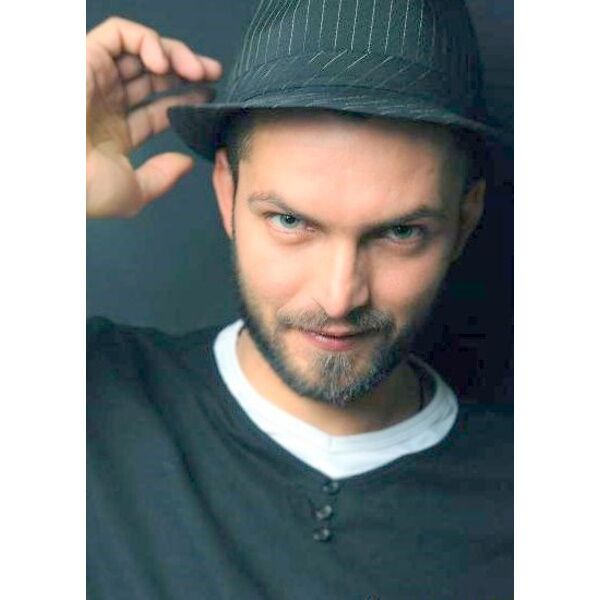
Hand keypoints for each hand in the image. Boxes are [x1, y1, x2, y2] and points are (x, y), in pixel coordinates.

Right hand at [86, 17, 221, 217]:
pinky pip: (120, 34)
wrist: (52, 167)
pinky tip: (164, 63)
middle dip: (186, 73)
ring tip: (198, 70)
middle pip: (152, 78)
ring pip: (141, 53)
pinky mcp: (86, 55)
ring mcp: (96, 79)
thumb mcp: (132, 193)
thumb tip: (185, 163)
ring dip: (175, 55)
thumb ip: (161, 178)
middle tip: (213, 75)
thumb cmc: (87, 185)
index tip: (210, 98)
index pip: (156, 112)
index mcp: (114, 134)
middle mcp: (106, 103)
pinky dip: (147, 41)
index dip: (184, 102)